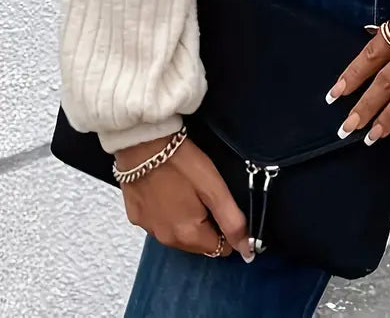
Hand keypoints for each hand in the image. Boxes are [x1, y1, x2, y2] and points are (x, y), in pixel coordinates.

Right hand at [116, 134, 252, 261]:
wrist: (142, 144)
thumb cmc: (183, 164)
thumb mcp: (214, 190)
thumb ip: (232, 222)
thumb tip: (247, 251)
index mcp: (188, 236)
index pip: (218, 248)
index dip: (225, 228)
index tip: (221, 205)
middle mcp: (166, 240)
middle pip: (197, 242)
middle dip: (206, 224)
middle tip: (205, 194)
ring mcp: (148, 228)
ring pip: (177, 233)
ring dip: (186, 220)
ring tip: (187, 191)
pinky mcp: (135, 215)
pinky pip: (158, 222)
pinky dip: (167, 213)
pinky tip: (168, 191)